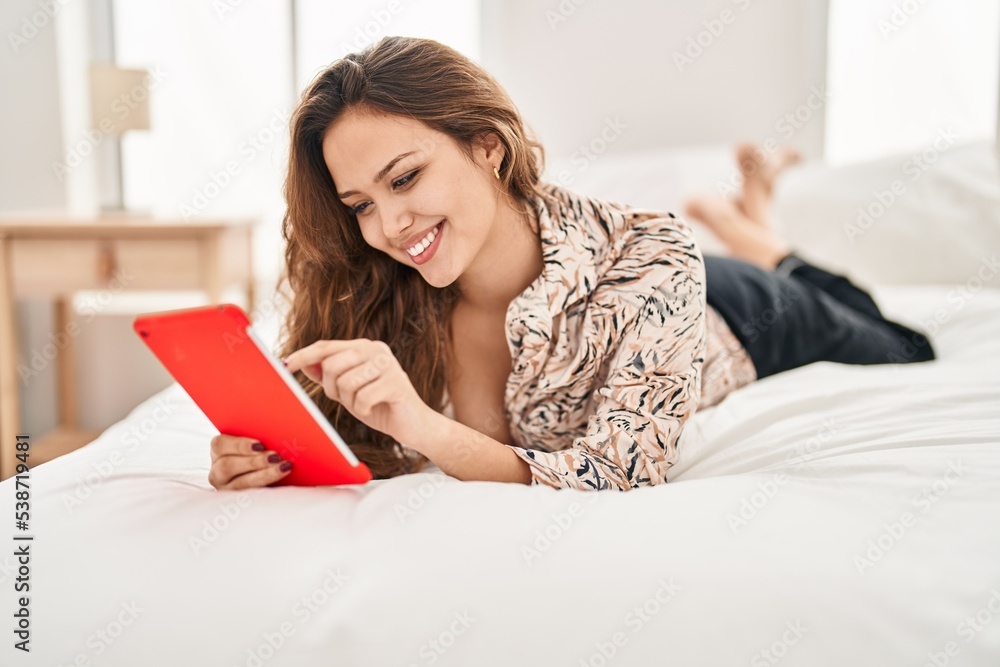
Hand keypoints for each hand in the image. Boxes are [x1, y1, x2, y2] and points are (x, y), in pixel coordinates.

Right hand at [208, 434, 292, 489]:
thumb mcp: (256, 444)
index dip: (239, 445)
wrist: (269, 476)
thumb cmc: (261, 451)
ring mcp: (226, 488)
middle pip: (228, 466)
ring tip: (283, 467)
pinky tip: (282, 477)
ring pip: (240, 484)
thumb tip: (277, 430)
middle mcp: (217, 471)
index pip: (220, 444)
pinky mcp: (238, 500)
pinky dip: (269, 486)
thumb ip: (259, 438)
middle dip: (254, 461)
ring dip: (264, 474)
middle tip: (275, 457)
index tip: (260, 445)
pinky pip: (251, 495)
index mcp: (219, 451)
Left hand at [283, 338, 431, 448]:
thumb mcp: (348, 389)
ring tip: (365, 403)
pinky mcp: (395, 383)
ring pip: (345, 383)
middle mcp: (376, 349)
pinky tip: (375, 408)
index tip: (285, 365)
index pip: (326, 346)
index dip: (303, 355)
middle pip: (331, 365)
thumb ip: (328, 374)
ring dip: (349, 401)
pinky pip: (361, 399)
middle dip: (332, 389)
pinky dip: (363, 409)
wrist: (414, 424)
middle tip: (347, 399)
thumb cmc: (379, 405)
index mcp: (364, 347)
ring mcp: (387, 364)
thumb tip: (303, 363)